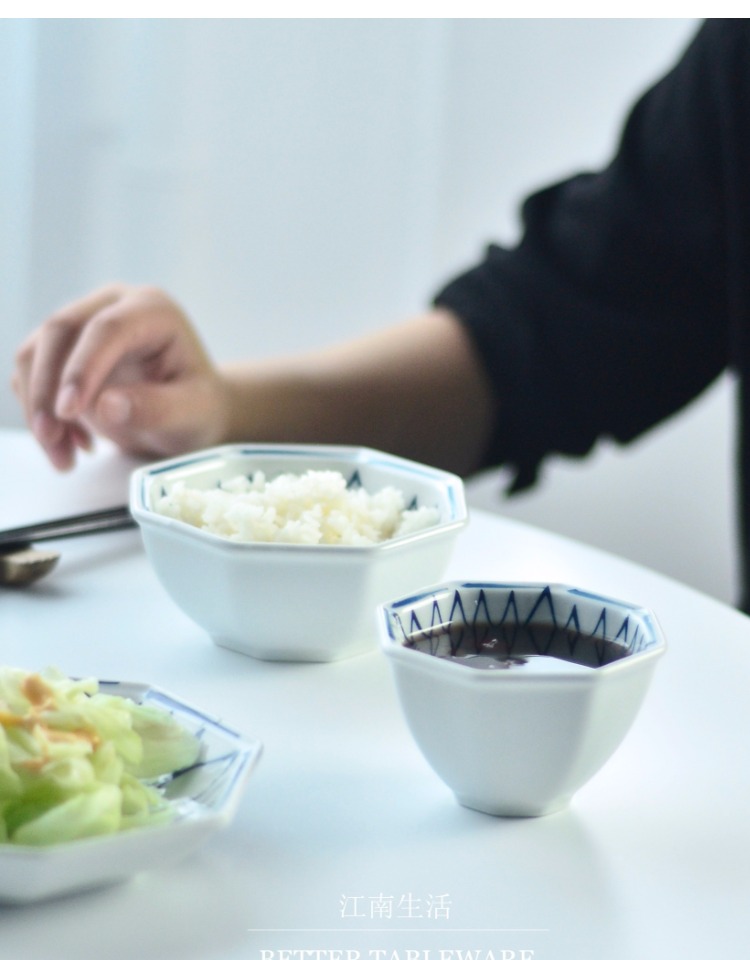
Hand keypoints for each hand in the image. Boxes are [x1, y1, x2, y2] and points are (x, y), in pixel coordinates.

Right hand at [13, 284, 229, 469]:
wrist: (191, 412)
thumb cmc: (199, 408)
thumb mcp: (192, 414)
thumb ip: (156, 408)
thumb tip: (107, 405)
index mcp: (152, 310)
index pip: (106, 329)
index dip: (82, 368)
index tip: (68, 411)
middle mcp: (113, 305)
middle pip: (59, 332)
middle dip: (47, 389)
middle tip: (52, 440)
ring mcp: (84, 322)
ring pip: (36, 352)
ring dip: (37, 405)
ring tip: (63, 455)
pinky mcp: (65, 349)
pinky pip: (33, 372)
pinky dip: (38, 410)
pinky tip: (70, 443)